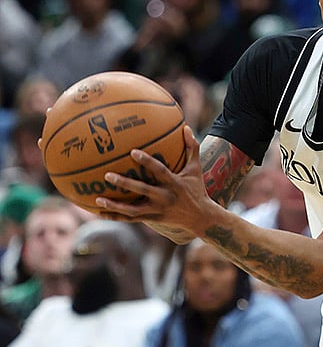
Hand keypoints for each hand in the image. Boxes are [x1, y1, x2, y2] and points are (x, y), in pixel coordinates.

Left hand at [94, 126, 210, 234]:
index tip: (132, 152)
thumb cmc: (196, 189)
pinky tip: (99, 213)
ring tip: (98, 200)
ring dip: (115, 206)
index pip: (160, 171)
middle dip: (126, 183)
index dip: (147, 162)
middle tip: (107, 175)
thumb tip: (186, 127)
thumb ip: (192, 148)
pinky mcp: (152, 218)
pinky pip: (131, 219)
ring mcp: (157, 210)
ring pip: (133, 210)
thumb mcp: (196, 169)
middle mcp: (165, 197)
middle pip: (143, 190)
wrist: (200, 217)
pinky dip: (115, 216)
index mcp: (174, 183)